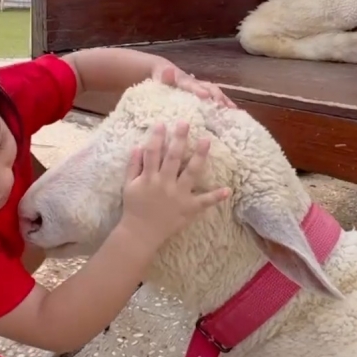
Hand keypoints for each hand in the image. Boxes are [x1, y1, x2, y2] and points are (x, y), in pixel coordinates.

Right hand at [120, 122, 229, 249]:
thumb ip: (133, 166)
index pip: (153, 152)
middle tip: (185, 122)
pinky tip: (228, 190)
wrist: (140, 233)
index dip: (157, 137)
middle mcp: (165, 183)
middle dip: (179, 138)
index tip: (162, 123)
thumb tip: (137, 146)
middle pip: (173, 157)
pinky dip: (216, 197)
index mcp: (149, 177)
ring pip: (191, 172)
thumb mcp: (128, 185)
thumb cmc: (134, 207)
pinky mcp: (189, 208)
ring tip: (206, 140)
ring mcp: (178, 195)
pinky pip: (204, 202)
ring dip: (199, 156)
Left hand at [158, 64, 235, 108]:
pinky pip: (215, 98)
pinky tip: (233, 114)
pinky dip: (225, 104)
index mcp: (183, 80)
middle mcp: (195, 82)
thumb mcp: (159, 77)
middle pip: (209, 87)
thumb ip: (165, 76)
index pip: (190, 84)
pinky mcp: (203, 93)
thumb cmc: (161, 77)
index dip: (197, 89)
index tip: (205, 96)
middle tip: (222, 106)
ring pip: (215, 92)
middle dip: (216, 96)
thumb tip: (168, 70)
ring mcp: (201, 87)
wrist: (165, 71)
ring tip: (233, 111)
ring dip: (224, 100)